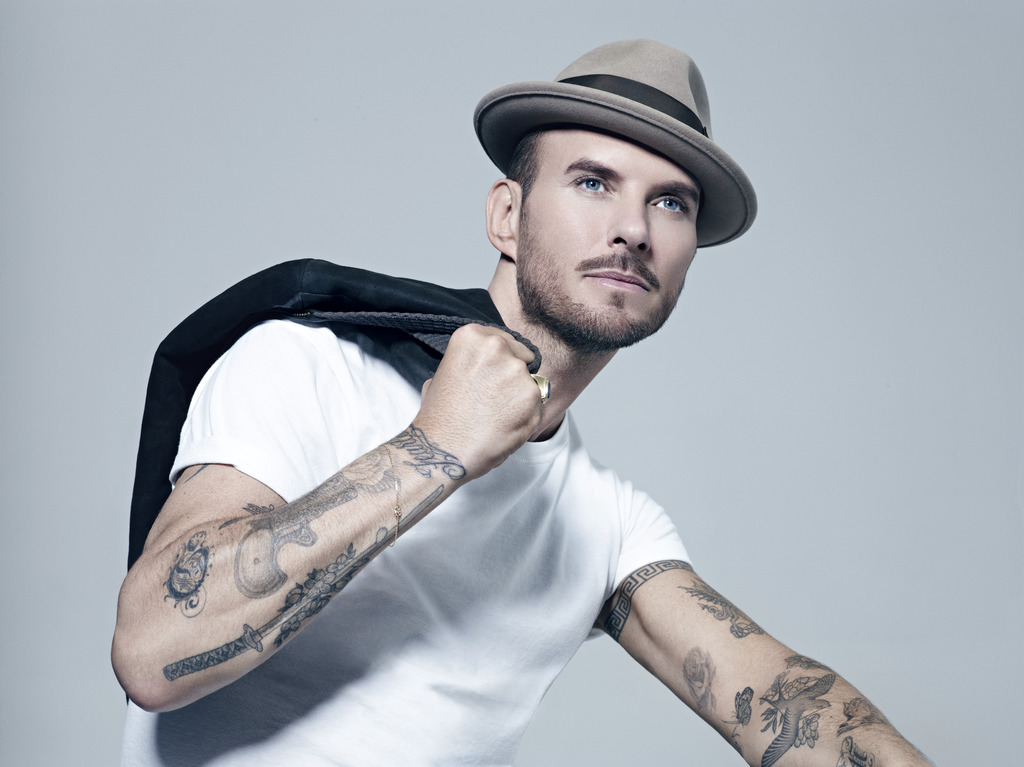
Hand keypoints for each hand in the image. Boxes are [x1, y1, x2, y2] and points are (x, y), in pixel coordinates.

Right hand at [414, 324, 542, 479]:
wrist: (444, 451)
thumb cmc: (439, 418)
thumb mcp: (443, 373)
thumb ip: (469, 362)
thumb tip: (481, 365)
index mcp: (472, 336)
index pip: (504, 341)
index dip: (501, 361)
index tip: (490, 376)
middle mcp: (496, 346)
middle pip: (520, 358)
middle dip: (512, 378)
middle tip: (491, 400)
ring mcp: (517, 370)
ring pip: (531, 382)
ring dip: (520, 397)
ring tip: (495, 415)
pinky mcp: (533, 395)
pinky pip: (538, 403)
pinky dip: (527, 415)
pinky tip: (505, 424)